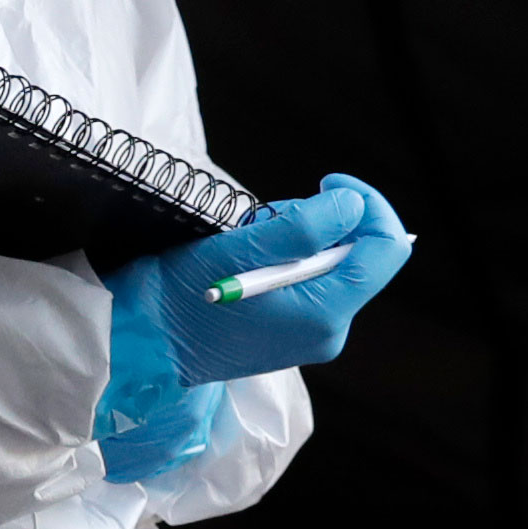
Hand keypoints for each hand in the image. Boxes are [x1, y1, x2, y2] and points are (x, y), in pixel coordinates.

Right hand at [109, 174, 412, 387]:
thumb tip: (352, 206)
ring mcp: (311, 335)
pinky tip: (246, 261)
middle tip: (264, 219)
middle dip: (319, 222)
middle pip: (357, 255)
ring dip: (297, 238)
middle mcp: (328, 331)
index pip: (385, 250)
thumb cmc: (179, 297)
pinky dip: (287, 258)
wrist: (142, 345)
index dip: (367, 205)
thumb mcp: (236, 250)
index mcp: (323, 314)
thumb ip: (300, 227)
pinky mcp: (292, 333)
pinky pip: (310, 281)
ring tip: (244, 243)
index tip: (327, 183)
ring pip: (330, 264)